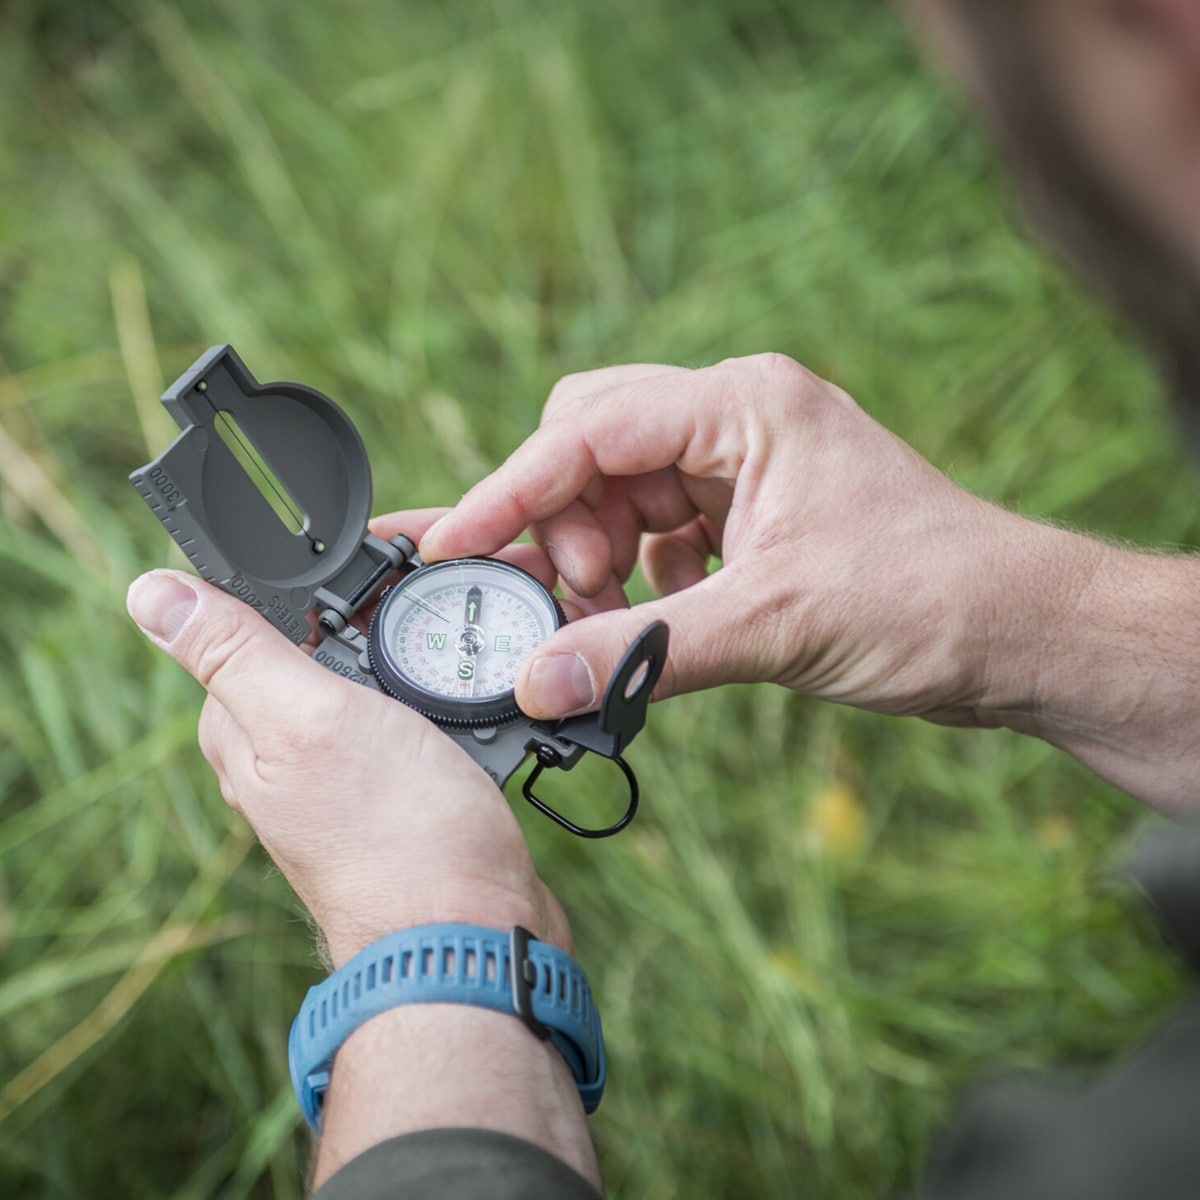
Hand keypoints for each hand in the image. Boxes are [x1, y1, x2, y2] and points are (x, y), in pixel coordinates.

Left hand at [125, 556, 569, 968]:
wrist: (472, 931)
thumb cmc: (393, 833)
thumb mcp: (307, 717)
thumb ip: (235, 652)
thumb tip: (150, 592)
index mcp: (245, 731)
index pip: (253, 623)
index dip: (307, 586)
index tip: (366, 565)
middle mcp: (285, 757)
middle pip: (319, 651)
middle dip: (369, 621)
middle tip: (428, 604)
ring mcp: (345, 779)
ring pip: (375, 686)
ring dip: (415, 660)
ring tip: (459, 648)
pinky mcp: (400, 795)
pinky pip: (416, 723)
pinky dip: (442, 701)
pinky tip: (471, 700)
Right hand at [418, 354, 1098, 728]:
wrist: (1020, 635)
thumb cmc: (931, 598)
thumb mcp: (776, 624)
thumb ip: (645, 650)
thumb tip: (538, 682)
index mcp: (745, 404)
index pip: (589, 428)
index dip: (511, 489)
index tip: (452, 547)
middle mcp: (736, 421)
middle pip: (590, 449)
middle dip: (558, 524)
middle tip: (567, 602)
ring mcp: (741, 469)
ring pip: (616, 496)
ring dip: (594, 560)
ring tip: (611, 623)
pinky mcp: (748, 519)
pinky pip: (654, 536)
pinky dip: (634, 580)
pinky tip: (657, 623)